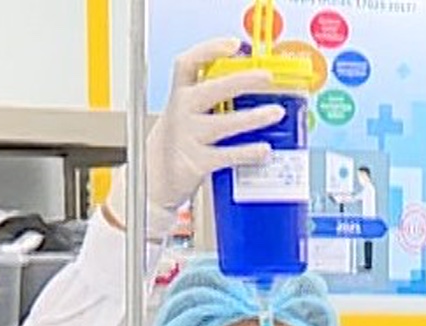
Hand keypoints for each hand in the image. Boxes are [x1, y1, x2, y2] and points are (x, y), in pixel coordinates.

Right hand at [126, 40, 285, 238]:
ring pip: (223, 124)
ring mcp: (188, 138)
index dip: (210, 50)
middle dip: (241, 80)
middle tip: (265, 77)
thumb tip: (249, 91)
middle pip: (211, 90)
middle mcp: (181, 113)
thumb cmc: (176, 144)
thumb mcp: (185, 115)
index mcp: (179, 97)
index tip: (233, 45)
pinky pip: (227, 155)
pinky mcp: (196, 162)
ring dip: (253, 117)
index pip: (188, 64)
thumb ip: (210, 101)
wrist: (150, 181)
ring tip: (275, 113)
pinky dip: (248, 152)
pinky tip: (264, 150)